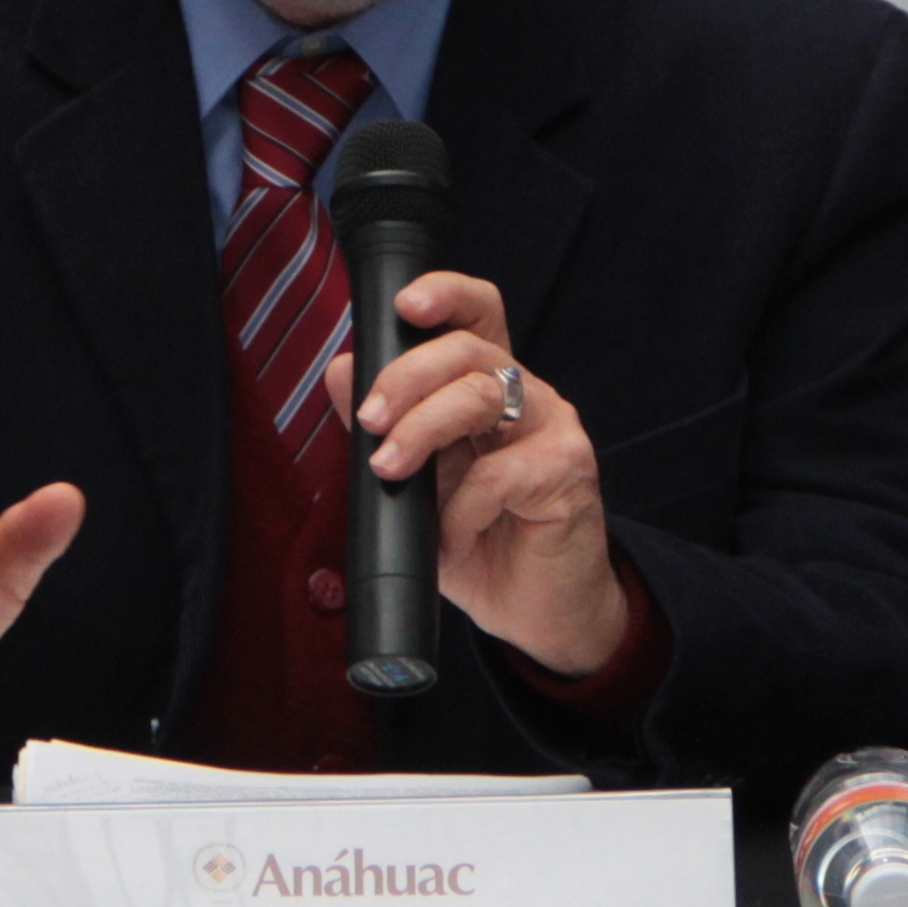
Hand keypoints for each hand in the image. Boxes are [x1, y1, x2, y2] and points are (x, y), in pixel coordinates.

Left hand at [324, 274, 629, 678]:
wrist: (534, 612)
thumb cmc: (478, 543)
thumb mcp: (415, 485)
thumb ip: (382, 428)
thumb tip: (339, 371)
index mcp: (491, 386)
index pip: (477, 314)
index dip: (446, 294)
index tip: (403, 306)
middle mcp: (528, 394)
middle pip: (468, 349)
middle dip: (405, 377)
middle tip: (370, 422)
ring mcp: (554, 428)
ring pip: (479, 396)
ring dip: (421, 430)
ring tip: (390, 471)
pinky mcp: (568, 471)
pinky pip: (497, 474)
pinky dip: (459, 510)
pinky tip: (450, 541)